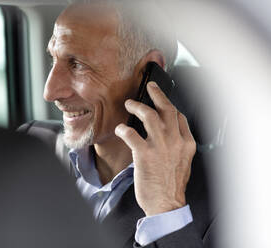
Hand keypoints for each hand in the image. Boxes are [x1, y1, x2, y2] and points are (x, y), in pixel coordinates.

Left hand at [115, 81, 195, 216]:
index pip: (179, 116)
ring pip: (149, 115)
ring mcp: (160, 147)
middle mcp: (175, 141)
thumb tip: (169, 133)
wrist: (166, 204)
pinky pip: (131, 133)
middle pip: (167, 109)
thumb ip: (178, 145)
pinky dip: (123, 128)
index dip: (169, 105)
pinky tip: (119, 128)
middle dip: (157, 94)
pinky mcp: (144, 154)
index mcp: (187, 144)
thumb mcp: (184, 163)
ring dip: (137, 106)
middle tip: (149, 86)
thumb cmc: (172, 185)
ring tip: (129, 103)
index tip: (162, 100)